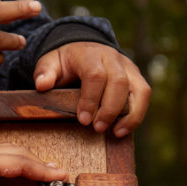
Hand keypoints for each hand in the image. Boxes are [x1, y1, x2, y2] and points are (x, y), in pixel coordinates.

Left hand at [0, 144, 67, 185]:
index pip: (19, 164)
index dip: (42, 170)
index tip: (60, 175)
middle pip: (17, 153)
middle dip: (40, 163)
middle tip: (59, 173)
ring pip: (8, 153)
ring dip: (28, 161)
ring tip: (45, 171)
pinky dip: (15, 164)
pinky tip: (18, 171)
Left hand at [34, 42, 150, 136]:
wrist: (83, 50)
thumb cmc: (65, 63)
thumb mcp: (50, 64)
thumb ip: (45, 73)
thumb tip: (42, 85)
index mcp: (90, 54)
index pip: (95, 74)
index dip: (90, 99)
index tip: (83, 120)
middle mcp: (113, 59)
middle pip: (119, 82)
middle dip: (109, 109)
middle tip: (97, 128)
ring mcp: (128, 68)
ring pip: (138, 89)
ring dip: (129, 114)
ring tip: (116, 133)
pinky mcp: (136, 79)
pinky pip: (144, 96)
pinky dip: (136, 115)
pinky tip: (123, 130)